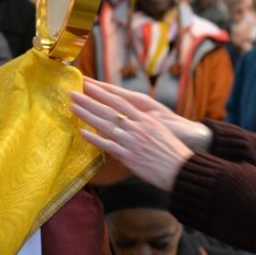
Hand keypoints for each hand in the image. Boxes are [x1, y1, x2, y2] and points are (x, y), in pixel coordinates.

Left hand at [71, 81, 194, 191]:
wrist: (182, 170)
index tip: (89, 84)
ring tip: (73, 106)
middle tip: (73, 91)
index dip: (103, 92)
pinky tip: (82, 132)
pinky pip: (108, 146)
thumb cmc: (172, 152)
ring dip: (87, 114)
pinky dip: (94, 139)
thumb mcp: (159, 132)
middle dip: (89, 100)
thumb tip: (128, 122)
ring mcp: (132, 141)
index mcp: (146, 119)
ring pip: (105, 124)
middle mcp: (138, 127)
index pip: (120, 101)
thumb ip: (142, 125)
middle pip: (109, 110)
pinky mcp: (129, 156)